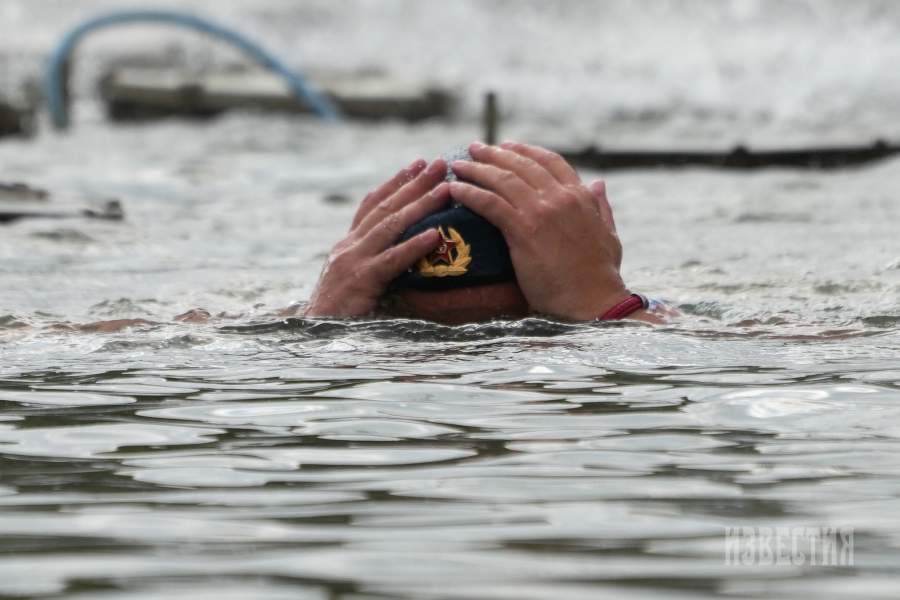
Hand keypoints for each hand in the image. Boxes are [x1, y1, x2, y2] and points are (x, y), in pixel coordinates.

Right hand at [304, 158, 448, 316]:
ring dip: (420, 205)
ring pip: (391, 226)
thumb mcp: (360, 283)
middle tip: (439, 163)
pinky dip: (414, 245)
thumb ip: (380, 268)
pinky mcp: (360, 281)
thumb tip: (416, 260)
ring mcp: (353, 261)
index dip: (395, 183)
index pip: (372, 205)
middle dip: (414, 183)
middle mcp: (349, 247)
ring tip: (446, 189)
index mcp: (348, 245)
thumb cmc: (341, 315)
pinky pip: (392, 259)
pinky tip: (435, 234)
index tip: (417, 164)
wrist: (313, 335)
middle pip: (385, 207)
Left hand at [448, 141, 629, 320]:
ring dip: (476, 169)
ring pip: (502, 179)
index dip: (526, 150)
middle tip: (475, 148)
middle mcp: (560, 198)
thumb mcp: (608, 234)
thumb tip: (598, 183)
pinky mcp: (523, 231)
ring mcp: (541, 212)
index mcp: (580, 197)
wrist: (594, 301)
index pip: (550, 161)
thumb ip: (601, 207)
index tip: (508, 145)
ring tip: (459, 164)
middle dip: (495, 154)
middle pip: (521, 165)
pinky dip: (470, 193)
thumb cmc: (601, 275)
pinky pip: (489, 203)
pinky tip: (455, 189)